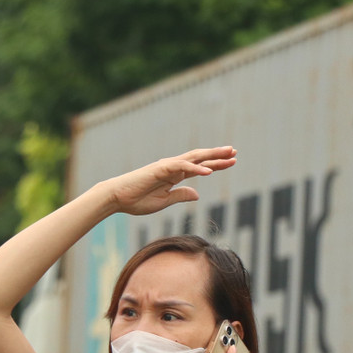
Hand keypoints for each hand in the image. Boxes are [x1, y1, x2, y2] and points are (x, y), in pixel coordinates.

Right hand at [104, 147, 236, 215]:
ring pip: (194, 158)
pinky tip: (209, 171)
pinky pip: (181, 167)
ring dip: (212, 156)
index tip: (231, 162)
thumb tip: (197, 193)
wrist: (117, 199)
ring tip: (229, 154)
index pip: (199, 167)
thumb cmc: (136, 200)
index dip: (215, 164)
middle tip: (235, 151)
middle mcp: (172, 168)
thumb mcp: (164, 201)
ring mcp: (167, 166)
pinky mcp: (160, 169)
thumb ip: (180, 195)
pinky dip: (196, 168)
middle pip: (200, 158)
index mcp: (173, 176)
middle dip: (218, 155)